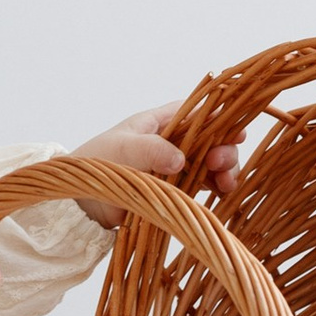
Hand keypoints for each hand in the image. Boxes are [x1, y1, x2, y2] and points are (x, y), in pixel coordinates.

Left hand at [67, 106, 241, 227]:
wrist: (80, 202)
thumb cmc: (95, 164)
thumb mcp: (123, 149)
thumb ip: (152, 149)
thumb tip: (181, 159)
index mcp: (158, 123)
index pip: (196, 113)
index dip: (218, 118)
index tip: (235, 129)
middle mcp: (170, 142)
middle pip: (210, 139)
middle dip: (224, 148)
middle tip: (220, 163)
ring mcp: (174, 166)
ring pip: (211, 163)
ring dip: (224, 169)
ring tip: (225, 182)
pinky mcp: (175, 190)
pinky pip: (203, 185)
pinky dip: (216, 187)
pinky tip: (222, 192)